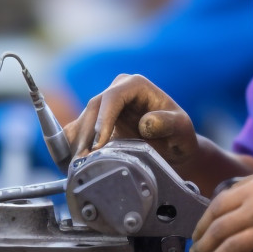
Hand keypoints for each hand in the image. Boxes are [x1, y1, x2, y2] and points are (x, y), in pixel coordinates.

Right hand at [61, 73, 197, 165]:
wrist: (173, 147)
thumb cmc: (179, 135)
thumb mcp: (181, 129)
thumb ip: (168, 123)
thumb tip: (146, 123)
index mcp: (135, 85)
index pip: (112, 98)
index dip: (103, 120)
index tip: (98, 144)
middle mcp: (117, 90)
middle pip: (93, 109)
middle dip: (85, 135)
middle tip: (82, 161)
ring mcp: (105, 106)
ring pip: (82, 120)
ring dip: (76, 143)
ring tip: (76, 167)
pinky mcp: (96, 121)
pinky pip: (77, 131)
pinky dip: (71, 146)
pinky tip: (70, 164)